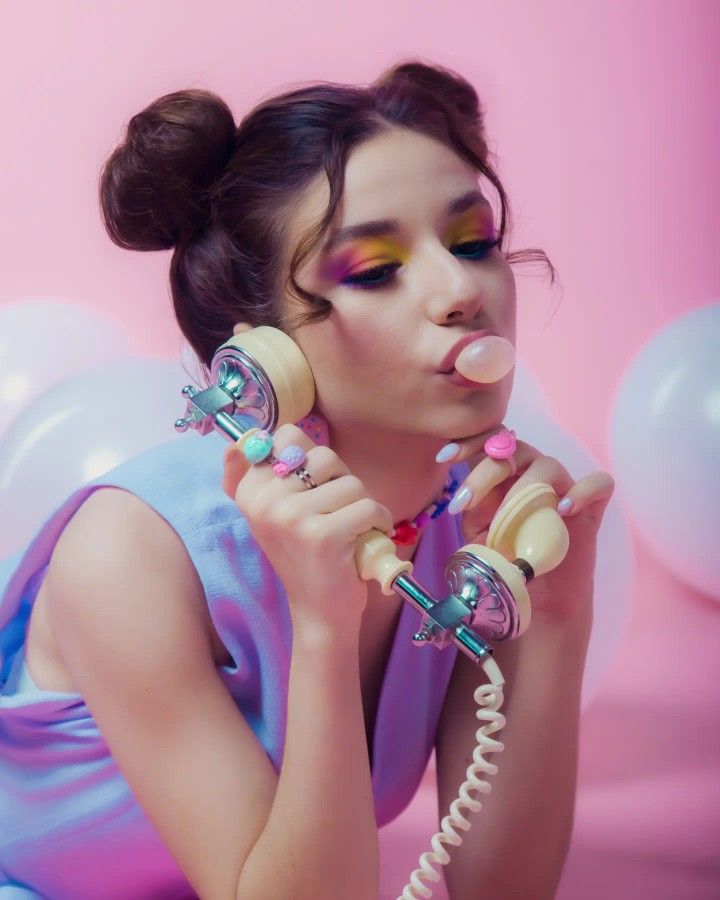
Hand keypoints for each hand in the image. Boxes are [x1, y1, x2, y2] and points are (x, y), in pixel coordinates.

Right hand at [221, 424, 394, 632]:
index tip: (315, 485)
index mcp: (250, 491)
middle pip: (324, 456)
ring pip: (350, 482)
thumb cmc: (304, 555)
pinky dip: (379, 520)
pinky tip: (369, 536)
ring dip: (363, 503)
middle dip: (342, 480)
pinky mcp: (322, 535)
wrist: (318, 611)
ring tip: (353, 527)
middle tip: (339, 510)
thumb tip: (244, 435)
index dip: (312, 456)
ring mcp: (291, 518)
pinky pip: (367, 506)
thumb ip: (257, 473)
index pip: (287, 436)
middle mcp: (264, 501)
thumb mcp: (272, 514)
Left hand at [446, 428, 614, 625]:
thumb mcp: (479, 537)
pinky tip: (563, 511)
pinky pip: (598, 484)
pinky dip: (582, 491)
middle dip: (483, 474)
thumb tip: (465, 499)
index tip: (444, 457)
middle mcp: (533, 472)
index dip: (469, 441)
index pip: (490, 441)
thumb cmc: (507, 562)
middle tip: (463, 503)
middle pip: (512, 450)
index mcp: (504, 473)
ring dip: (523, 487)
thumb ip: (472, 512)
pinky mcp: (591, 508)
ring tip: (505, 520)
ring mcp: (563, 487)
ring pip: (548, 464)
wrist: (539, 597)